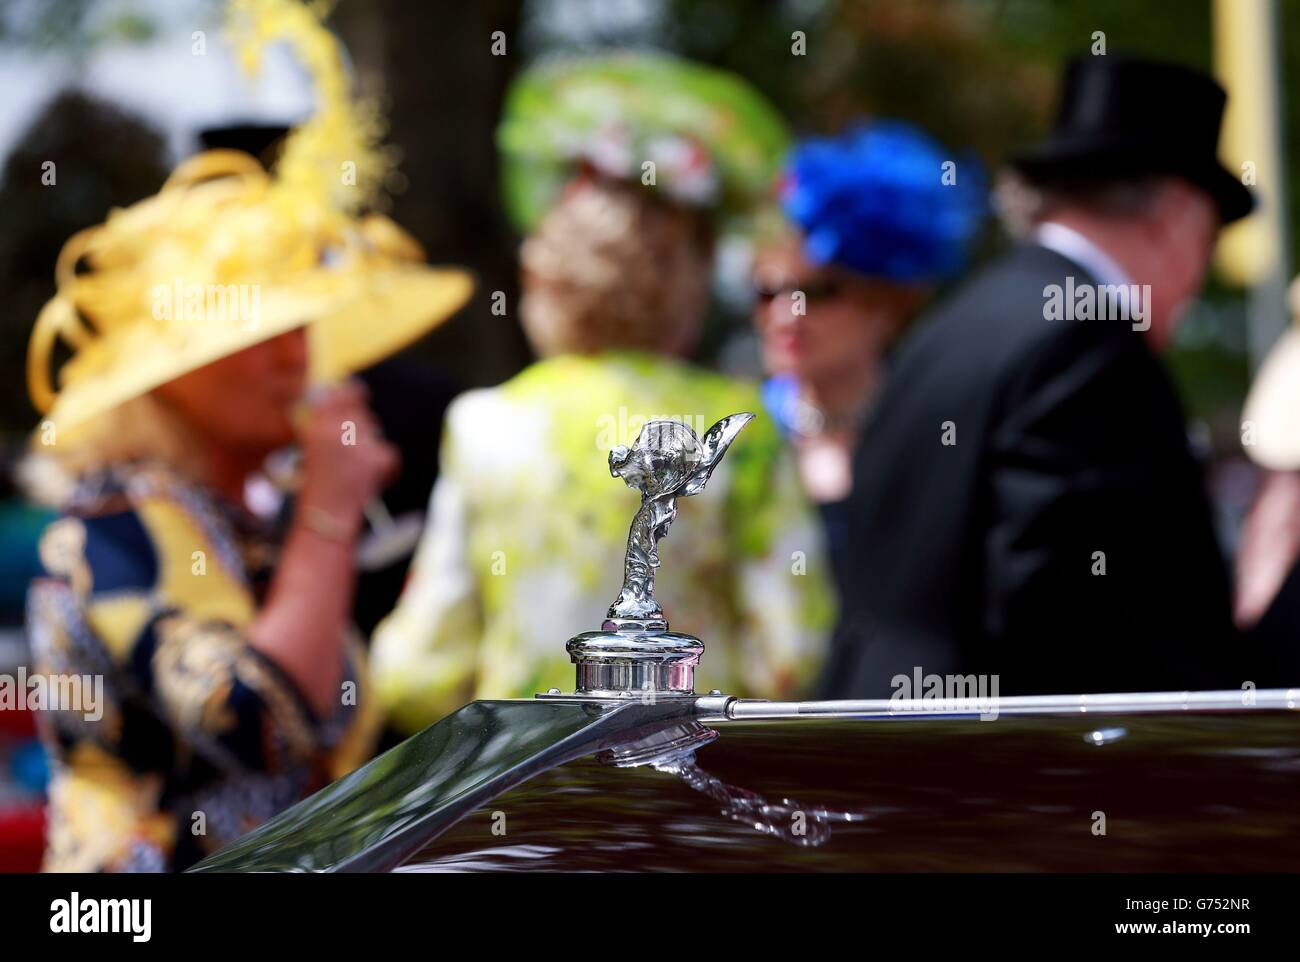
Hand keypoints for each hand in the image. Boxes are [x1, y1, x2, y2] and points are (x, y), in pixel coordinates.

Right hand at [296, 381, 399, 535]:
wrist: (325, 519)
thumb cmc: (318, 487)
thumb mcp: (314, 449)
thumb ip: (331, 424)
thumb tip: (356, 395)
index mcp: (315, 426)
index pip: (343, 395)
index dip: (353, 394)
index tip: (359, 394)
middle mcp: (336, 430)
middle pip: (362, 416)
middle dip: (361, 432)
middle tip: (352, 456)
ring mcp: (358, 444)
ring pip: (375, 434)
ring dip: (370, 449)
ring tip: (355, 473)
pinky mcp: (378, 459)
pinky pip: (389, 453)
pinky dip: (385, 468)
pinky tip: (369, 482)